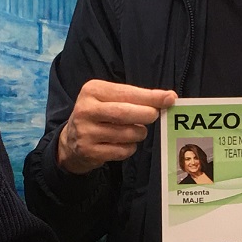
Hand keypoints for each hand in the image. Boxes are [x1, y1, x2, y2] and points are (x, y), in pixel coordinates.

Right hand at [57, 80, 176, 174]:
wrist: (70, 141)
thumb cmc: (99, 115)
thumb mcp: (110, 99)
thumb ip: (137, 97)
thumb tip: (169, 98)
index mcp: (92, 90)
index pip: (126, 92)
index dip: (150, 96)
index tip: (170, 98)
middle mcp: (85, 110)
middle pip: (124, 113)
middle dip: (146, 114)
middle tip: (155, 115)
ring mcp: (85, 132)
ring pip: (126, 134)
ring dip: (139, 133)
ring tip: (136, 131)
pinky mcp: (89, 151)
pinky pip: (122, 151)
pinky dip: (130, 148)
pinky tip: (124, 143)